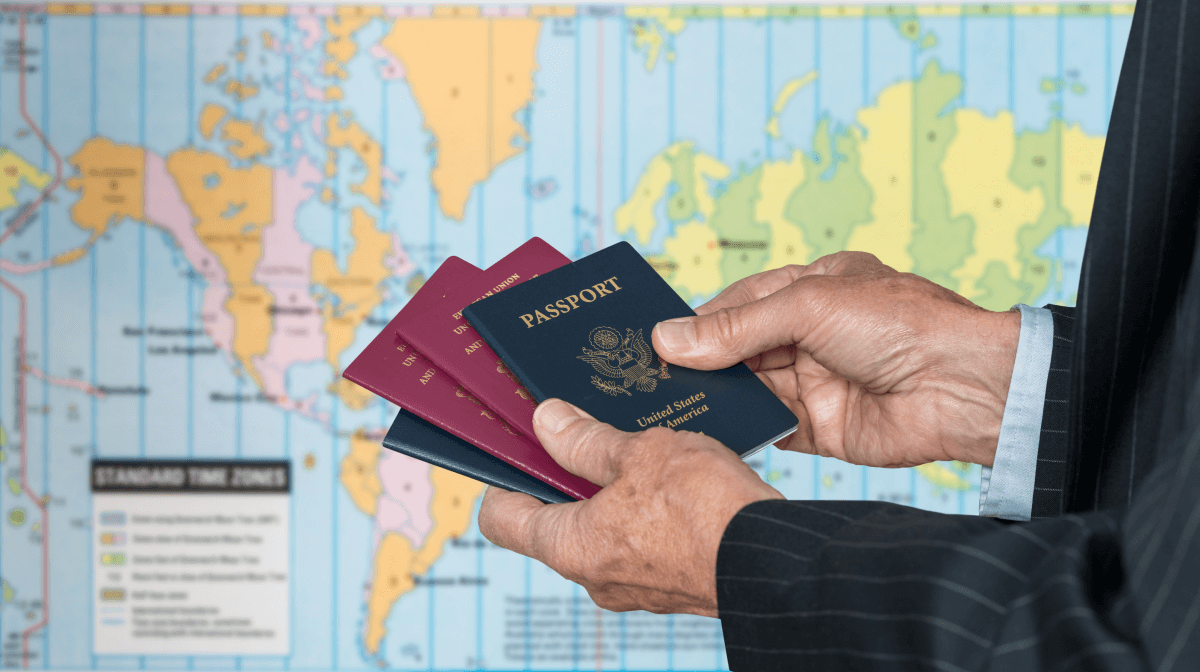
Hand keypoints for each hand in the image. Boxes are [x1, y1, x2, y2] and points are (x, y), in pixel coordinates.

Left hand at [478, 399, 780, 616]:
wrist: (775, 562)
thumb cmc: (706, 511)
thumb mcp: (641, 453)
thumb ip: (586, 440)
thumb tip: (547, 422)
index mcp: (571, 548)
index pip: (503, 519)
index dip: (503, 479)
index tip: (517, 448)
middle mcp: (596, 577)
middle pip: (555, 522)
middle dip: (566, 476)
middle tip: (581, 431)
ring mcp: (636, 586)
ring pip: (604, 531)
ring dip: (613, 491)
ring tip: (634, 446)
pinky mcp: (672, 584)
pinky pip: (643, 542)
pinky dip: (647, 511)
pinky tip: (672, 475)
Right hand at [651, 252, 1020, 467]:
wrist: (961, 387)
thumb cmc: (900, 323)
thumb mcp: (808, 305)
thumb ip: (737, 327)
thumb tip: (669, 338)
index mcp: (811, 290)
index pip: (739, 303)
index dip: (697, 321)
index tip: (650, 337)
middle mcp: (809, 335)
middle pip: (736, 349)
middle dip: (697, 362)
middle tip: (645, 375)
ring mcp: (813, 382)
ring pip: (746, 390)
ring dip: (712, 397)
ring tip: (660, 405)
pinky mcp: (818, 428)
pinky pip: (766, 429)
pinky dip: (737, 431)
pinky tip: (702, 432)